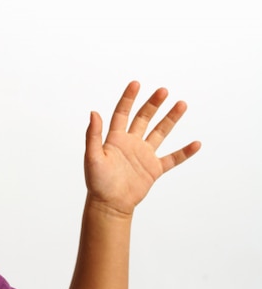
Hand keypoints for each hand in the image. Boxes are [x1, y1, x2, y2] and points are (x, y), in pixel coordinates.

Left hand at [84, 81, 200, 216]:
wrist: (109, 204)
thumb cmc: (97, 182)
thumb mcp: (92, 156)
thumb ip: (93, 135)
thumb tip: (94, 112)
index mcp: (115, 139)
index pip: (122, 113)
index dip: (128, 98)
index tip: (136, 84)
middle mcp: (131, 143)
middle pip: (144, 118)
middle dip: (153, 104)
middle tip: (163, 91)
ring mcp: (144, 155)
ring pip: (160, 133)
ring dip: (170, 119)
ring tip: (181, 104)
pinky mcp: (153, 169)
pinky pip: (172, 159)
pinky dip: (184, 152)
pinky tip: (196, 143)